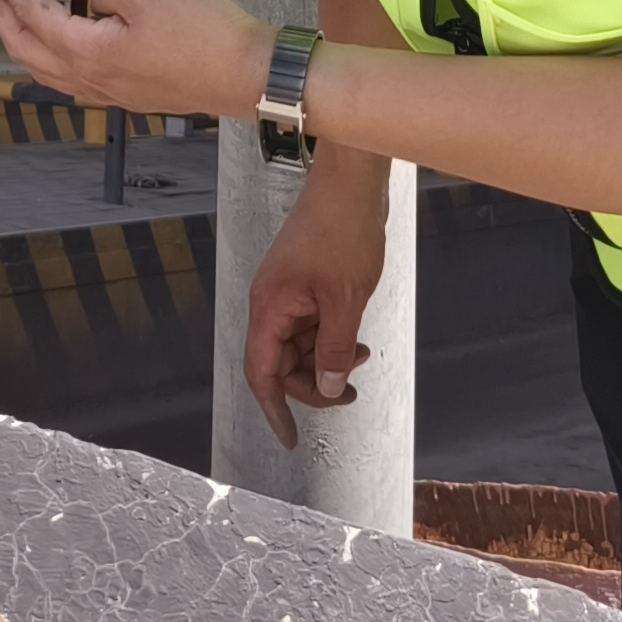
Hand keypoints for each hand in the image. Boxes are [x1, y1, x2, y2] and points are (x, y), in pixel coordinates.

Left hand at [0, 0, 269, 121]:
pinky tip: (65, 36)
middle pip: (25, 50)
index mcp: (88, 53)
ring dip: (25, 37)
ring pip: (46, 69)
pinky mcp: (129, 93)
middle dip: (3, 12)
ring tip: (19, 6)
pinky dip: (54, 53)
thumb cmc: (206, 36)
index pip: (31, 16)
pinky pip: (73, 77)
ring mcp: (110, 92)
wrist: (248, 74)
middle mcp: (92, 80)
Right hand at [243, 157, 387, 450]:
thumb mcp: (346, 300)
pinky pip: (311, 323)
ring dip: (326, 357)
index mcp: (269, 306)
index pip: (261, 371)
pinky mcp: (305, 282)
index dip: (273, 408)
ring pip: (299, 343)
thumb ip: (334, 348)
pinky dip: (331, 336)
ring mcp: (288, 291)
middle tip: (348, 392)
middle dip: (312, 382)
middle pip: (281, 361)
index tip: (290, 438)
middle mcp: (271, 301)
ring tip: (361, 357)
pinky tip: (356, 336)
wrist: (351, 183)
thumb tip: (326, 386)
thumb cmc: (342, 231)